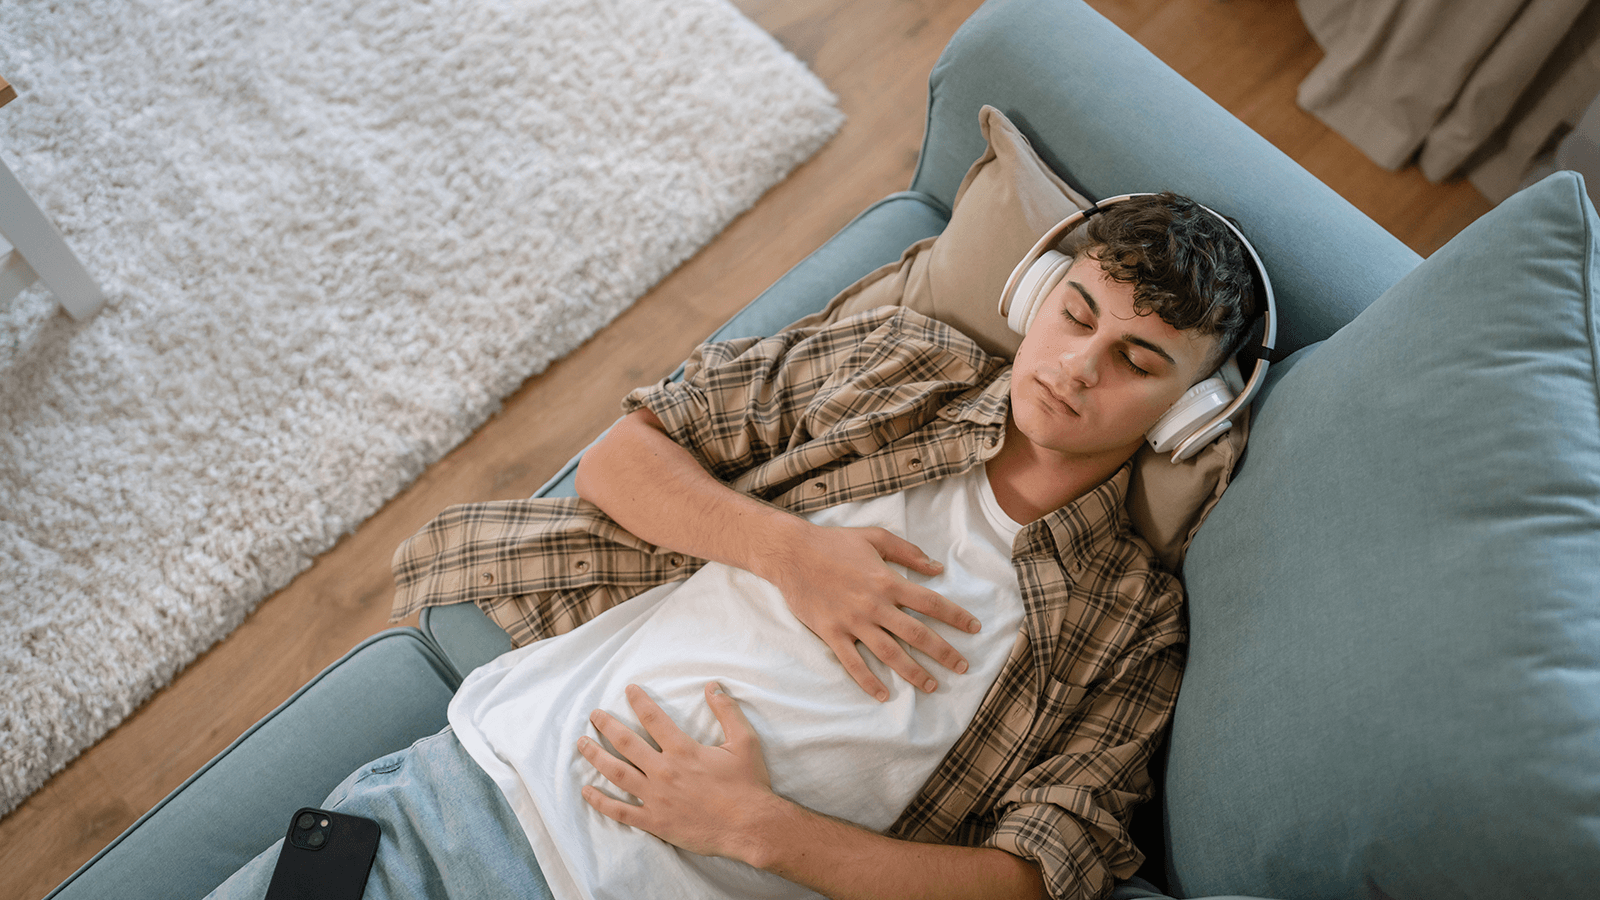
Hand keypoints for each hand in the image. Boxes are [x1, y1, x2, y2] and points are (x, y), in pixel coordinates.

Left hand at [578, 682, 778, 863]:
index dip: (639, 701)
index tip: (628, 690)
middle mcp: (664, 771)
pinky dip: (601, 801)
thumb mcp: (744, 741)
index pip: (653, 719)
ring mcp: (656, 797)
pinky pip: (621, 811)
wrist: (750, 826)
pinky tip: (587, 791)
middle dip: (606, 725)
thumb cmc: (748, 784)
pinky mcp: (655, 821)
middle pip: (626, 743)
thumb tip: (712, 685)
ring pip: (616, 773)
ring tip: (582, 744)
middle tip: (594, 715)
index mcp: (683, 750)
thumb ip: (726, 711)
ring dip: (596, 756)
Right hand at [765, 524, 980, 700]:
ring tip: (931, 686)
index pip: (931, 603)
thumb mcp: (875, 537)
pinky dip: (868, 681)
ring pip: (890, 653)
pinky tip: (883, 695)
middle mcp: (875, 605)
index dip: (956, 616)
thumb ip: (908, 553)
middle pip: (917, 634)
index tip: (974, 627)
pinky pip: (853, 663)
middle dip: (943, 652)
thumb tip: (937, 568)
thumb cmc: (835, 542)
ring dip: (913, 672)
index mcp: (888, 581)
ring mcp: (853, 622)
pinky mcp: (832, 633)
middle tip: (962, 667)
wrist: (792, 553)